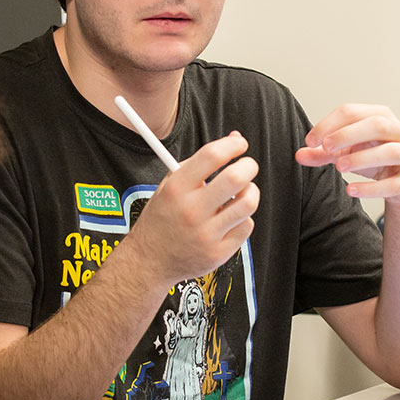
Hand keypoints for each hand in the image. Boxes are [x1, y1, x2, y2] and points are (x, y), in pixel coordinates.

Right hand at [121, 132, 258, 286]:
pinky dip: (242, 218)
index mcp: (177, 189)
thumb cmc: (162, 219)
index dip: (232, 145)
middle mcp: (191, 211)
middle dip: (249, 166)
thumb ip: (200, 163)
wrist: (149, 261)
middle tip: (247, 166)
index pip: (212, 156)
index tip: (240, 144)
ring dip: (250, 192)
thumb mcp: (170, 185)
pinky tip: (231, 218)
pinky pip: (246, 226)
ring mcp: (206, 235)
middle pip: (236, 178)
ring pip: (247, 203)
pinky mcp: (218, 253)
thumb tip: (234, 139)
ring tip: (241, 193)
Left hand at [297, 104, 399, 207]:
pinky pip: (395, 183)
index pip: (353, 112)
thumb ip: (324, 153)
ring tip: (340, 168)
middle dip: (348, 135)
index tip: (311, 141)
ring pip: (390, 151)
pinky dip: (372, 188)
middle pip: (376, 125)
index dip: (329, 124)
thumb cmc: (376, 159)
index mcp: (381, 116)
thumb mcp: (348, 152)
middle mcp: (399, 131)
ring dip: (362, 158)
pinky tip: (352, 190)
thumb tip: (300, 155)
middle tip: (326, 148)